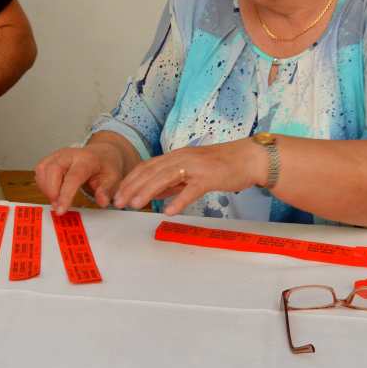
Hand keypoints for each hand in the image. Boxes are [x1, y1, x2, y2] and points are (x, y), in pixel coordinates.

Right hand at [34, 142, 125, 213]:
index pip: (73, 177)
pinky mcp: (50, 158)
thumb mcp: (114, 179)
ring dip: (46, 189)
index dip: (65, 194)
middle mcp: (70, 154)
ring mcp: (58, 154)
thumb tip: (102, 202)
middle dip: (52, 192)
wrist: (101, 153)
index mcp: (87, 159)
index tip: (60, 210)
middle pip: (53, 170)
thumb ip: (107, 191)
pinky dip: (43, 184)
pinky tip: (54, 191)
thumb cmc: (106, 167)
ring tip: (57, 200)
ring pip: (43, 170)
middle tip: (58, 207)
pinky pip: (40, 171)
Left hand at [111, 140, 263, 214]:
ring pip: (166, 178)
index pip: (146, 167)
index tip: (117, 193)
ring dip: (148, 191)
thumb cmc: (221, 166)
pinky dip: (179, 200)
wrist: (248, 159)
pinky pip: (191, 190)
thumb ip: (173, 182)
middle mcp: (182, 158)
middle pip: (151, 171)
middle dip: (132, 187)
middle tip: (118, 202)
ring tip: (135, 205)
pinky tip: (169, 211)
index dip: (130, 180)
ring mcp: (195, 167)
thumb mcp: (191, 172)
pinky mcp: (209, 177)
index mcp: (176, 156)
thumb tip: (155, 193)